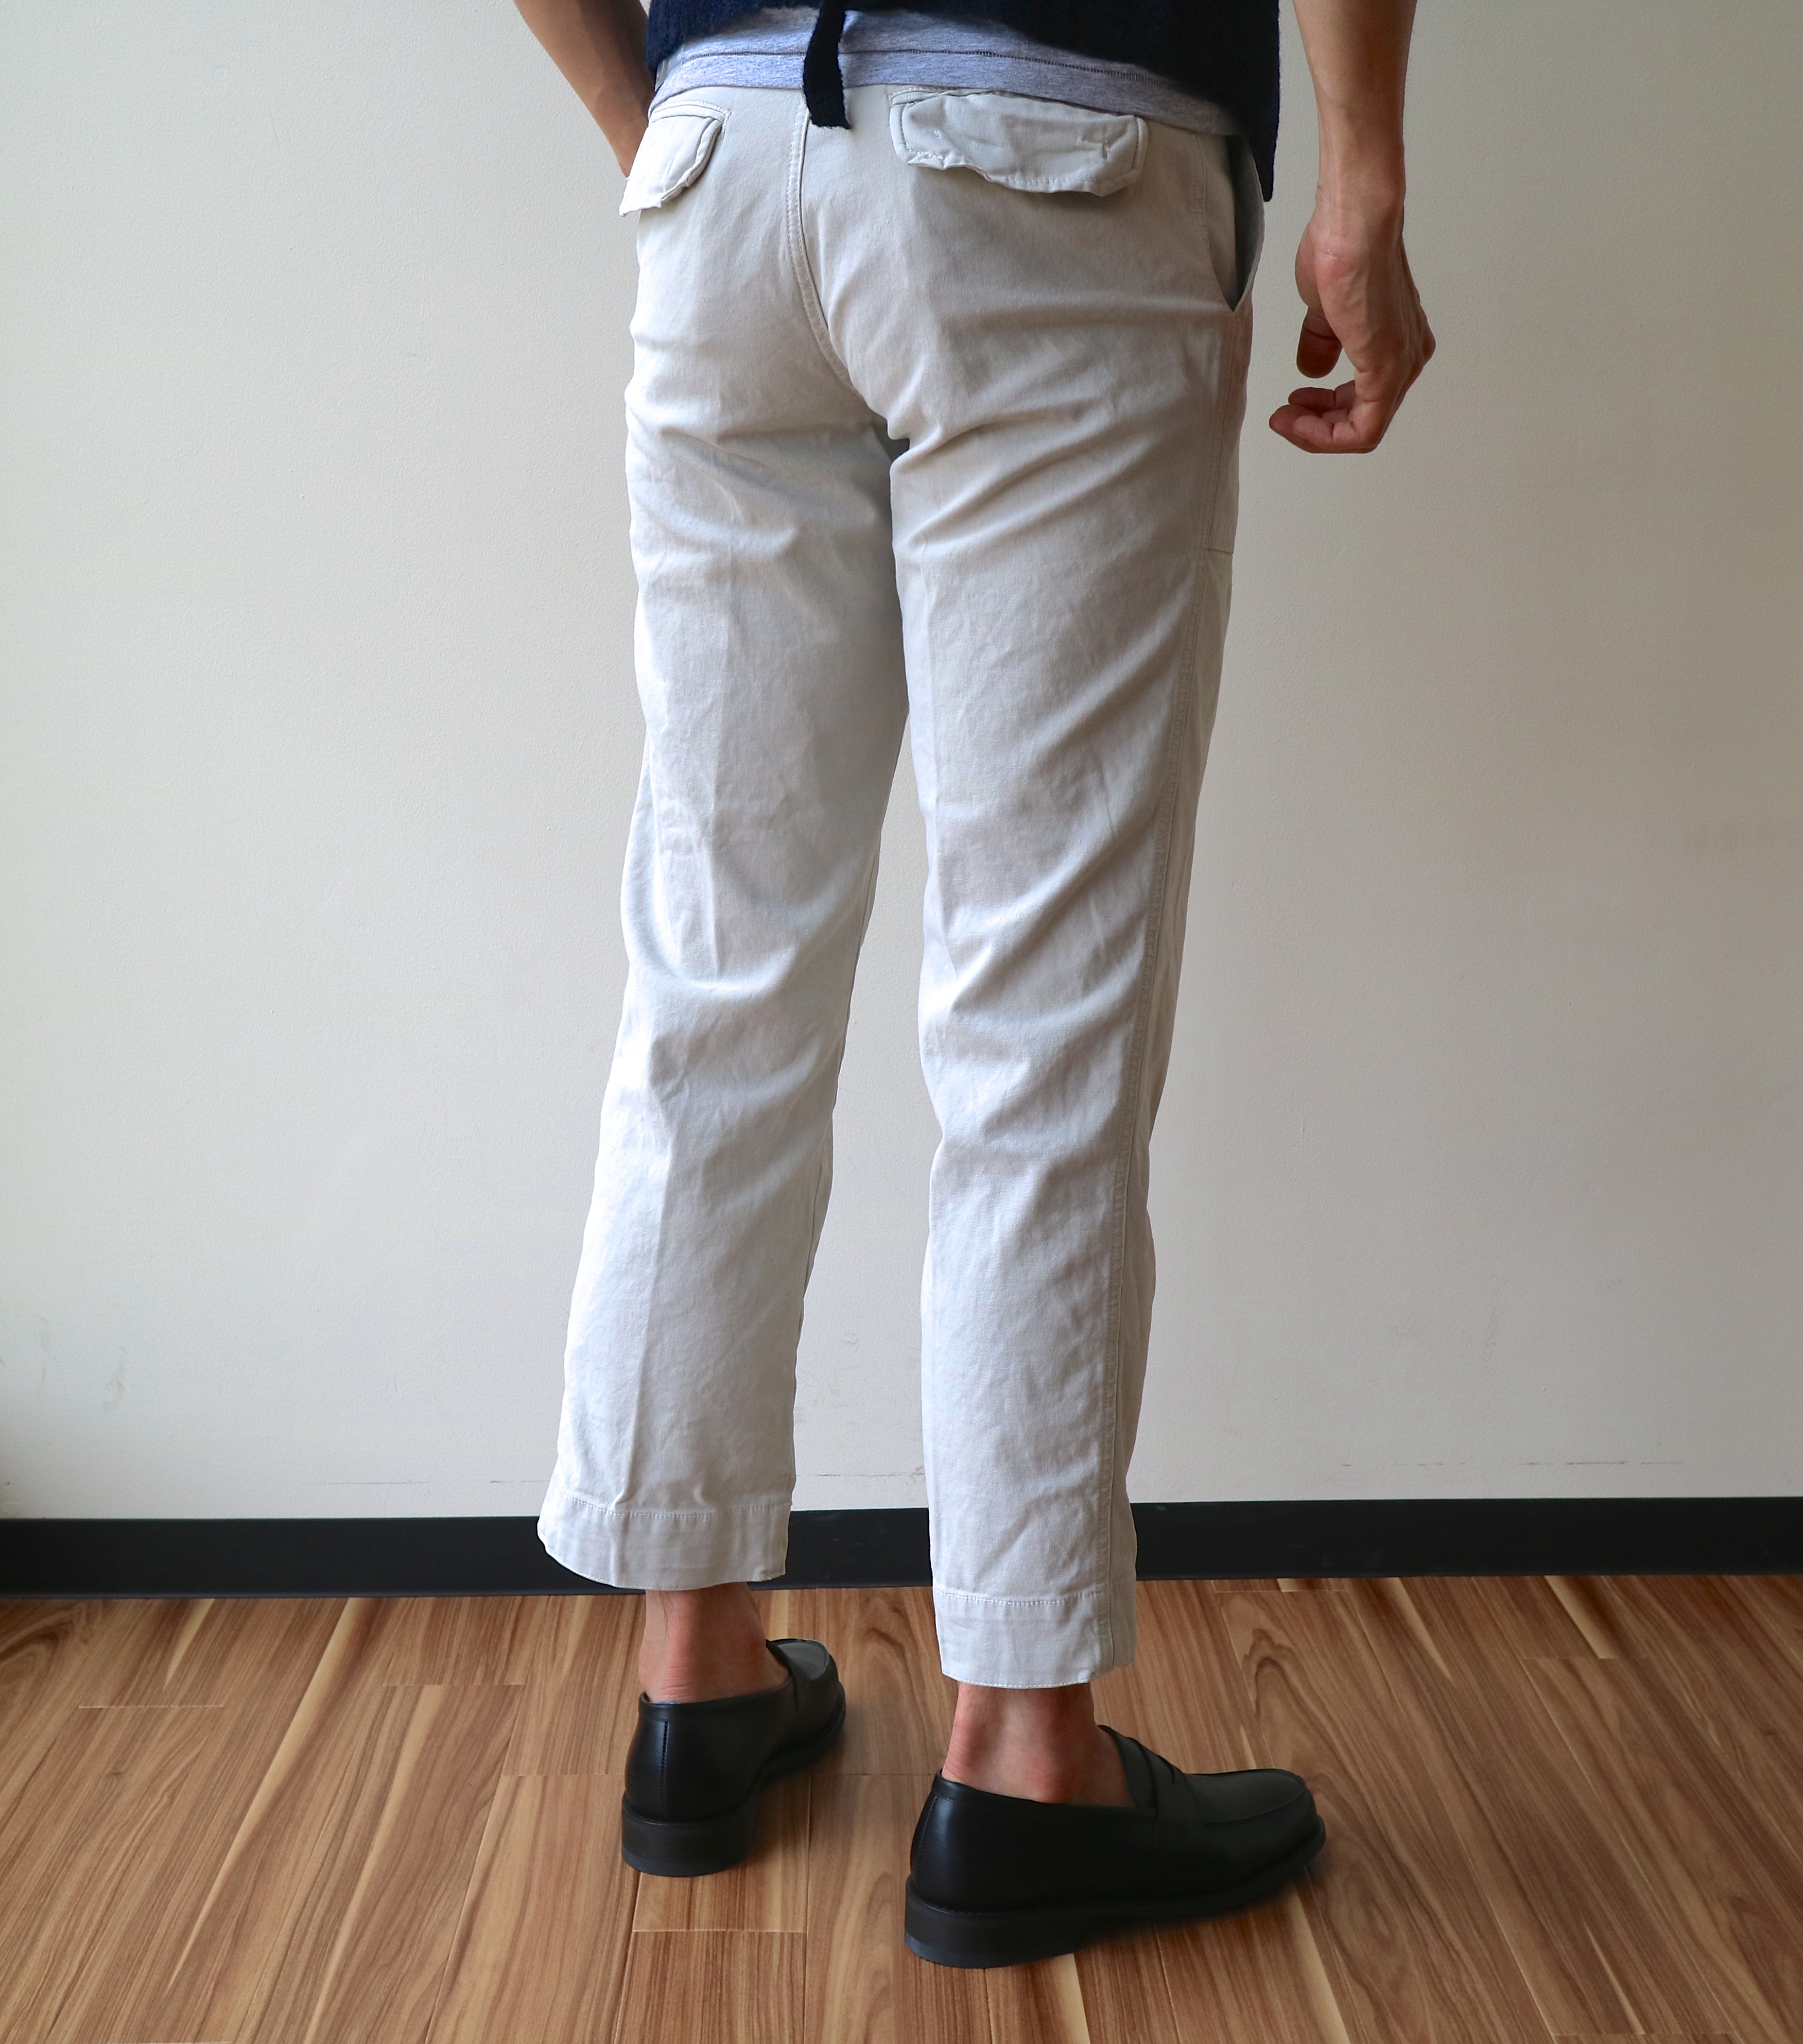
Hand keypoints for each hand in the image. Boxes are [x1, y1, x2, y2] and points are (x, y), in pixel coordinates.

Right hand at [1269, 202, 1433, 452]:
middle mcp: (1408, 357)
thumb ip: (1322, 343)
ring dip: (1318, 432)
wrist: (1353, 223)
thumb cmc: (1342, 245)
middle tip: (1284, 417)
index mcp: (1398, 341)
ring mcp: (1401, 366)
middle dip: (1318, 425)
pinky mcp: (1387, 371)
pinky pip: (1363, 429)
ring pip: (1363, 428)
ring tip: (1286, 418)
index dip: (1324, 413)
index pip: (1363, 401)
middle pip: (1363, 419)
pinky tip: (1296, 420)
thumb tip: (1312, 369)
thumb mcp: (1324, 308)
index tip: (1292, 403)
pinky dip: (1325, 434)